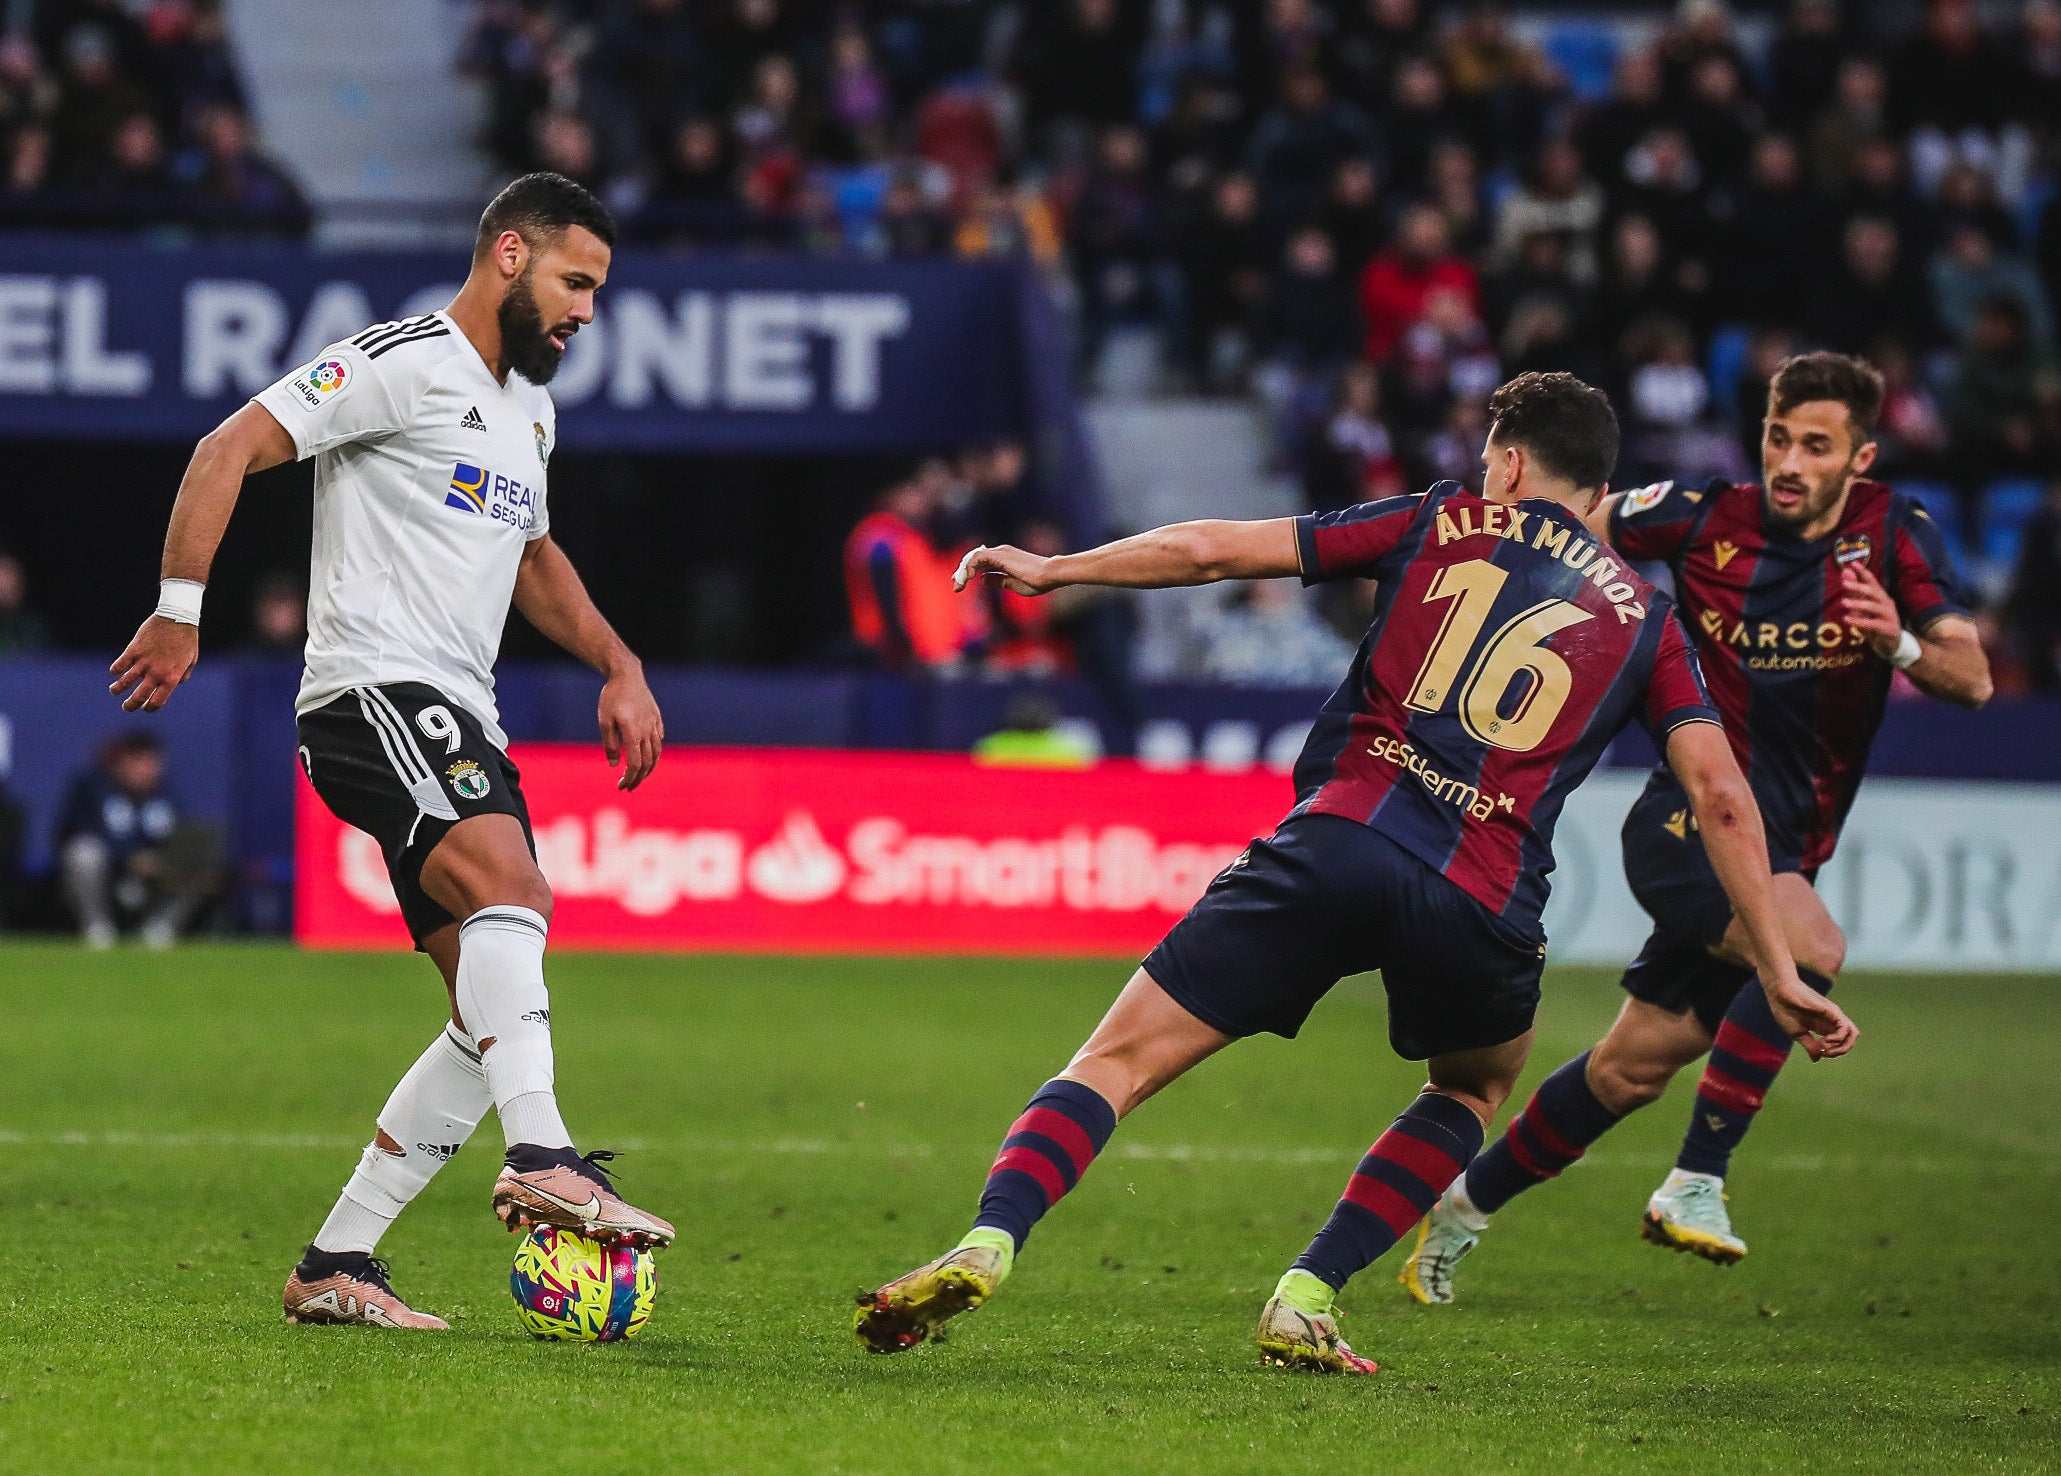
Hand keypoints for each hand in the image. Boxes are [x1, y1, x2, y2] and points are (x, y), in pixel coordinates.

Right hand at [109, 616, 199, 711]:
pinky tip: (115, 672)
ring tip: (114, 691)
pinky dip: (115, 670)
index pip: (156, 702)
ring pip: (124, 683)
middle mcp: (156, 673)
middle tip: (126, 707)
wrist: (177, 618)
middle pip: (138, 697)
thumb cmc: (187, 639)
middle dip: (130, 705)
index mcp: (171, 678)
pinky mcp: (133, 650)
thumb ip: (182, 676)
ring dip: (117, 689)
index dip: (149, 708)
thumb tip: (174, 684)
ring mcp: (143, 662)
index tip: (145, 707)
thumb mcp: (191, 661)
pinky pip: (119, 665)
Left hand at [598, 664, 662, 790]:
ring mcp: (654, 724)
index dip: (630, 778)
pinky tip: (648, 755)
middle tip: (629, 786)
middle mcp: (647, 731)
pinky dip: (655, 751)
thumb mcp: (604, 721)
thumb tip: (615, 765)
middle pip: (648, 762)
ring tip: (641, 775)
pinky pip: (659, 739)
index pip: (636, 764)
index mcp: (633, 733)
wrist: (626, 674)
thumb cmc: (611, 697)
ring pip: (657, 753)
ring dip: (650, 768)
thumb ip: (610, 745)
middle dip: (639, 778)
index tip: (621, 786)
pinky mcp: (656, 717)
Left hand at [953, 544, 1054, 595]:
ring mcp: (1000, 552)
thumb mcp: (1013, 583)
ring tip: (958, 584)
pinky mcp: (1000, 555)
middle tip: (955, 585)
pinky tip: (968, 578)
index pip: (981, 562)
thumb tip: (982, 579)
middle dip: (963, 571)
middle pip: (974, 558)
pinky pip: (977, 557)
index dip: (969, 571)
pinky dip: (970, 566)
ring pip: (973, 556)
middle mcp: (1001, 552)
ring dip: (963, 570)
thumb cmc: (1038, 581)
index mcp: (1004, 558)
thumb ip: (998, 580)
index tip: (960, 583)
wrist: (1050, 574)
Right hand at [1762, 971, 1857, 1060]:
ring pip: (1853, 1034)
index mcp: (1823, 1027)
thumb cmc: (1785, 1010)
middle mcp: (1832, 1021)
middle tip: (1823, 1050)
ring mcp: (1834, 1015)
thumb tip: (1817, 1059)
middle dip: (1839, 1051)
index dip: (1830, 1053)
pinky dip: (1838, 1039)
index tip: (1815, 1052)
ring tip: (1825, 1045)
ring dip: (1842, 1046)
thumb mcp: (1798, 1033)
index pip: (1839, 1044)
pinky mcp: (1832, 1011)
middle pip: (1851, 1040)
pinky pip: (1845, 1028)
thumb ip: (1810, 1045)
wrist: (1779, 991)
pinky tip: (1824, 1040)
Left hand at [1839, 563, 1904, 658]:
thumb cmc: (1875, 624)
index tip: (1852, 563)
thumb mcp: (1862, 608)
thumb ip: (1854, 592)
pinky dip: (1860, 621)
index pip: (1872, 581)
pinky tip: (1847, 619)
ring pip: (1874, 606)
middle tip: (1844, 583)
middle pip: (1873, 592)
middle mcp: (1886, 603)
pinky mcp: (1888, 628)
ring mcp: (1889, 615)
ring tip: (1843, 602)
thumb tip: (1845, 572)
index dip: (1863, 572)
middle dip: (1859, 586)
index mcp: (1880, 596)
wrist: (1891, 645)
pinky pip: (1873, 623)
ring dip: (1858, 603)